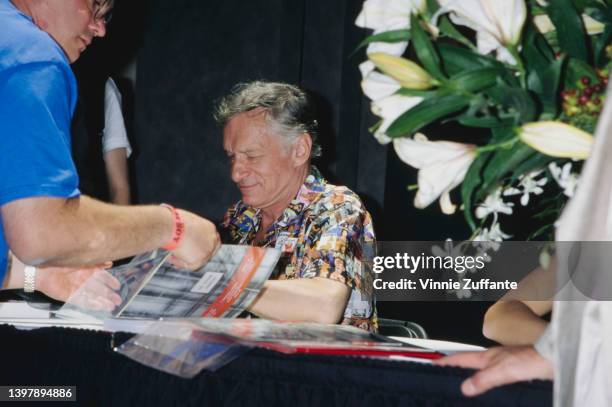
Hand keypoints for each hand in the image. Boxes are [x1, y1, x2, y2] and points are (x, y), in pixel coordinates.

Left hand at [37, 263, 121, 309]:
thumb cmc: (61, 260)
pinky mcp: (70, 297)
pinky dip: (91, 305)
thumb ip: (96, 262)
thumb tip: (110, 263)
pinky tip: (99, 307)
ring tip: (112, 306)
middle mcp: (83, 280)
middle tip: (119, 299)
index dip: (111, 281)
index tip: (118, 286)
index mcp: (87, 270)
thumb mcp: (82, 259)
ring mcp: (77, 289)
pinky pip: (83, 302)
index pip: (102, 276)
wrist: (42, 269)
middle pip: (99, 289)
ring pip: (93, 297)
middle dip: (109, 294)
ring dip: (103, 302)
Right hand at [170, 210, 219, 269]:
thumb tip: (186, 235)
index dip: (201, 245)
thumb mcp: (188, 221)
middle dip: (195, 253)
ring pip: (198, 259)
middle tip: (184, 254)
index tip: (193, 247)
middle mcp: (211, 240)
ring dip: (185, 258)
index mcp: (210, 228)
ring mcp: (207, 251)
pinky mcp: (198, 260)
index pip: (211, 239)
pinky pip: (190, 265)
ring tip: (172, 255)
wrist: (170, 226)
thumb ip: (191, 230)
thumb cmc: (174, 221)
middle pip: (207, 251)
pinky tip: (171, 258)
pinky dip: (179, 263)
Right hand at [434, 346, 552, 396]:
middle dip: (454, 368)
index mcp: (487, 357)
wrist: (554, 360)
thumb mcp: (503, 371)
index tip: (433, 365)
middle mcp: (494, 358)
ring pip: (481, 371)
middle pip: (468, 364)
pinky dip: (485, 383)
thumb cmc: (532, 360)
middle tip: (442, 375)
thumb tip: (465, 387)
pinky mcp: (514, 371)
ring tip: (461, 385)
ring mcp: (504, 364)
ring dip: (470, 376)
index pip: (460, 358)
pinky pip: (493, 377)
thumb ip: (484, 379)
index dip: (445, 362)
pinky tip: (489, 390)